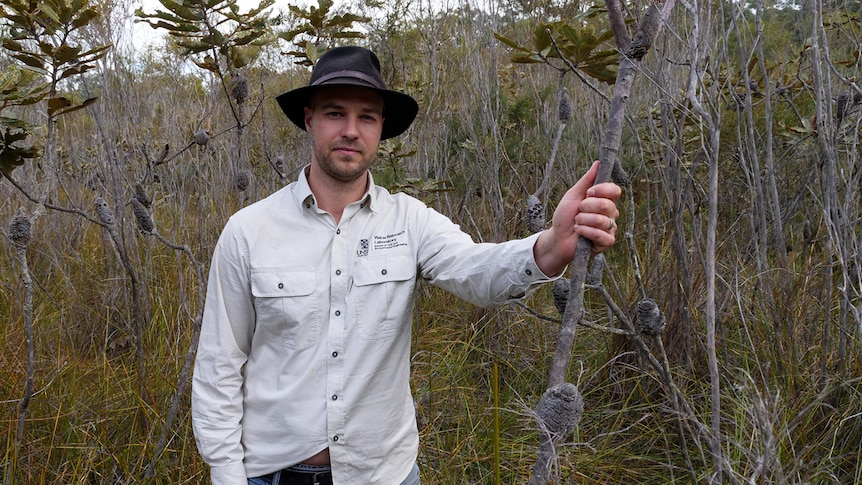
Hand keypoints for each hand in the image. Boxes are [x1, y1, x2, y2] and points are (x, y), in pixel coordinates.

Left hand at [534, 161, 621, 275]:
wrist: (557, 238)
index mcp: (604, 200)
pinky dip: (586, 232)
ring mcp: (609, 228)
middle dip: (587, 207)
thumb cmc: (565, 217)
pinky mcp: (606, 242)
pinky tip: (579, 231)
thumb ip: (586, 181)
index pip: (614, 190)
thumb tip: (598, 163)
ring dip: (583, 220)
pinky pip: (601, 235)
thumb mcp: (573, 195)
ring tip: (576, 223)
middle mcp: (610, 213)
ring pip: (602, 220)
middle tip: (578, 211)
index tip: (588, 193)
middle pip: (607, 205)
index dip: (602, 190)